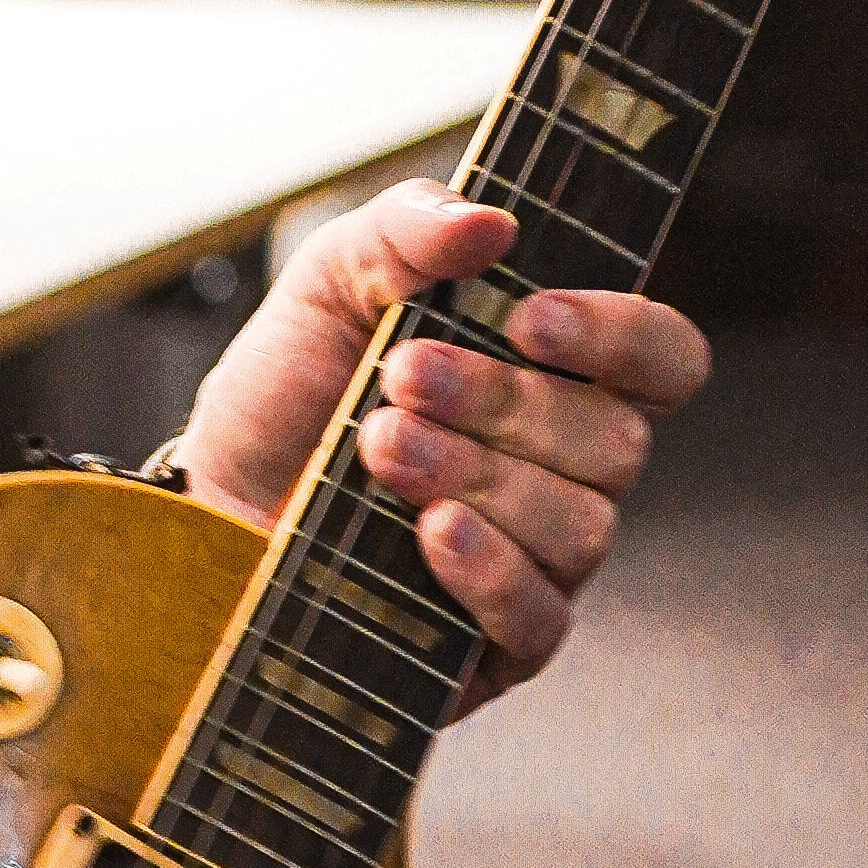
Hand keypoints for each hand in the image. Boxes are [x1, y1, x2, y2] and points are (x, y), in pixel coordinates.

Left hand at [172, 180, 709, 689]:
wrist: (204, 507)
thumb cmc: (286, 399)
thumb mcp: (327, 285)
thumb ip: (405, 230)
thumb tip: (489, 222)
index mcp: (556, 377)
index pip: (663, 358)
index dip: (622, 336)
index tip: (529, 317)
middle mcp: (565, 471)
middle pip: (615, 442)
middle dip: (504, 403)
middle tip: (401, 380)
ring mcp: (539, 561)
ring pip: (581, 527)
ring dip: (478, 477)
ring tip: (378, 449)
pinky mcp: (496, 645)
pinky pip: (540, 618)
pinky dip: (488, 570)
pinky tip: (428, 534)